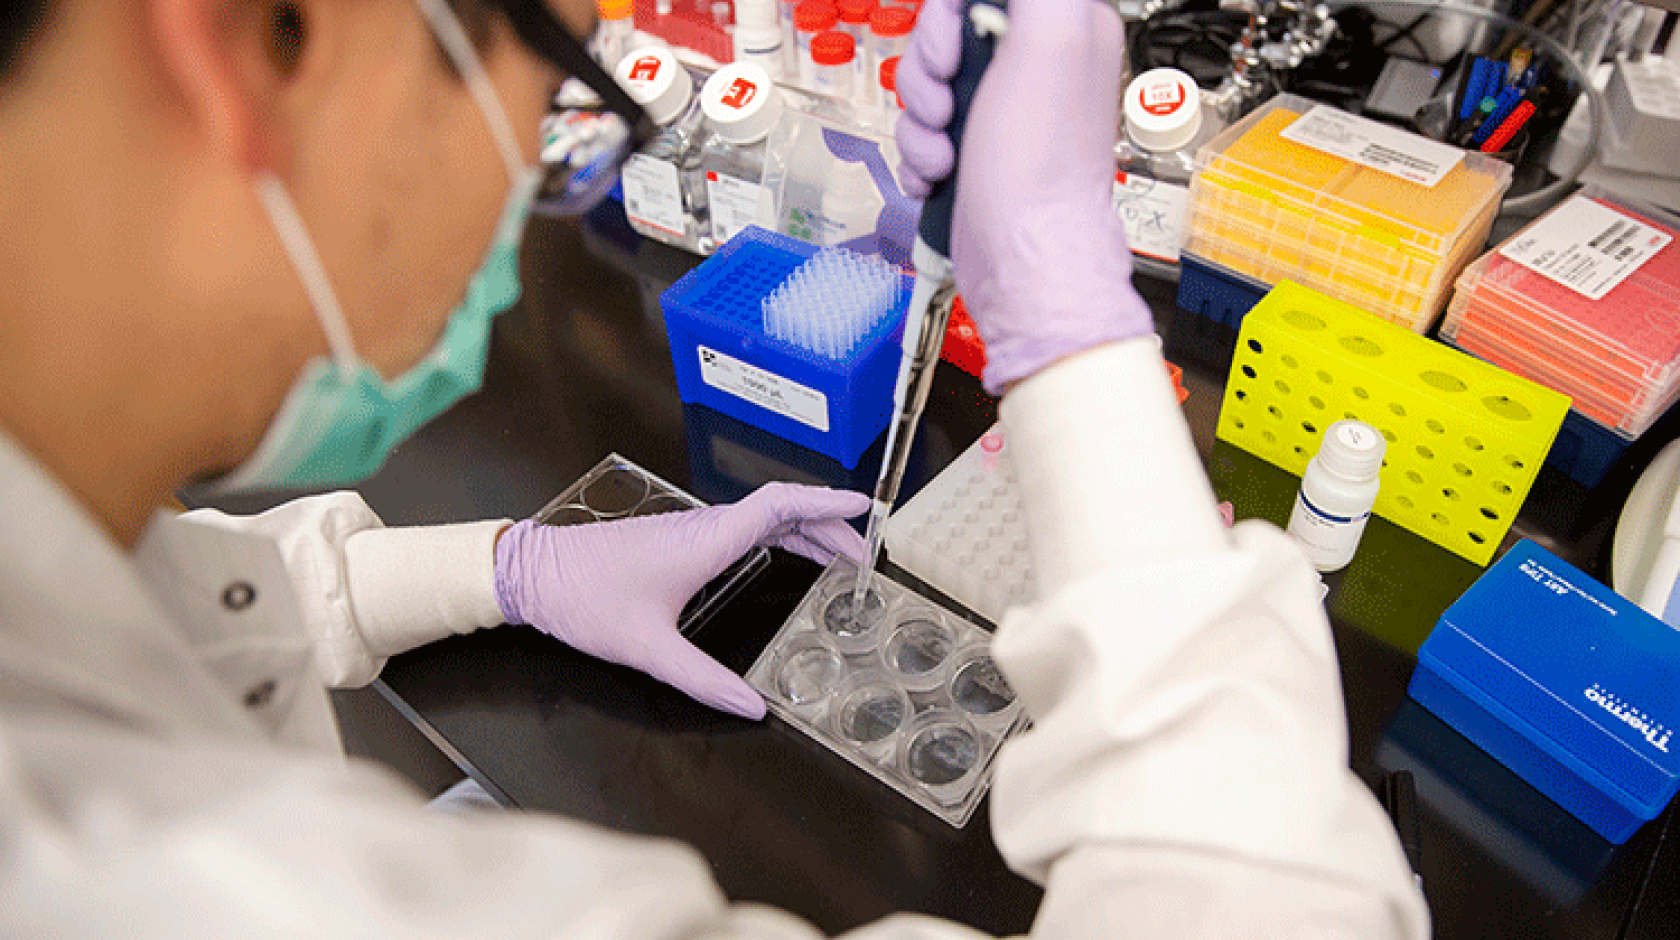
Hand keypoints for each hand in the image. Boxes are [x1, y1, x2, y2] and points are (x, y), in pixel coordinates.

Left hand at [494, 483, 868, 718]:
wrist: (532, 575)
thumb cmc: (584, 600)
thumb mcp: (647, 649)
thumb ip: (702, 679)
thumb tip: (750, 708)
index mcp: (705, 541)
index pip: (779, 506)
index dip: (825, 502)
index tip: (862, 505)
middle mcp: (703, 528)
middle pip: (781, 510)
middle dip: (828, 524)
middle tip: (863, 552)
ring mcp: (691, 530)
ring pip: (761, 517)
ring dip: (804, 529)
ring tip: (837, 557)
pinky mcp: (677, 539)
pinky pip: (741, 527)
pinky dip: (776, 535)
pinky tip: (783, 556)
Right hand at [895, 0, 1153, 393]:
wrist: (1022, 261)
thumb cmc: (1041, 169)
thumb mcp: (1050, 40)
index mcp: (1065, 25)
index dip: (951, 13)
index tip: (955, 46)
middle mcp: (1035, 65)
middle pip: (948, 29)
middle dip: (929, 68)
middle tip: (947, 99)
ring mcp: (1000, 111)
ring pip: (928, 82)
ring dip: (920, 120)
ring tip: (946, 151)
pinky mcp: (972, 152)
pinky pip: (921, 131)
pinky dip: (919, 155)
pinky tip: (941, 174)